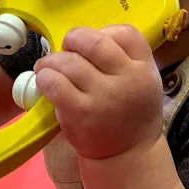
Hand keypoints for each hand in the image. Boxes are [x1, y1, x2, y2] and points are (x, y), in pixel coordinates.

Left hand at [33, 24, 162, 159]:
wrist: (128, 156)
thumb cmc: (130, 113)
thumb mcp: (143, 81)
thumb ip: (123, 57)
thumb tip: (81, 37)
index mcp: (144, 68)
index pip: (125, 33)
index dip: (102, 31)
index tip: (91, 45)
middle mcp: (127, 79)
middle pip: (93, 41)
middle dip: (73, 39)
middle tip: (65, 48)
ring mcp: (103, 96)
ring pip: (69, 62)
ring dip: (51, 60)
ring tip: (46, 66)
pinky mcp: (81, 113)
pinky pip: (55, 84)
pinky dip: (44, 77)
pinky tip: (44, 80)